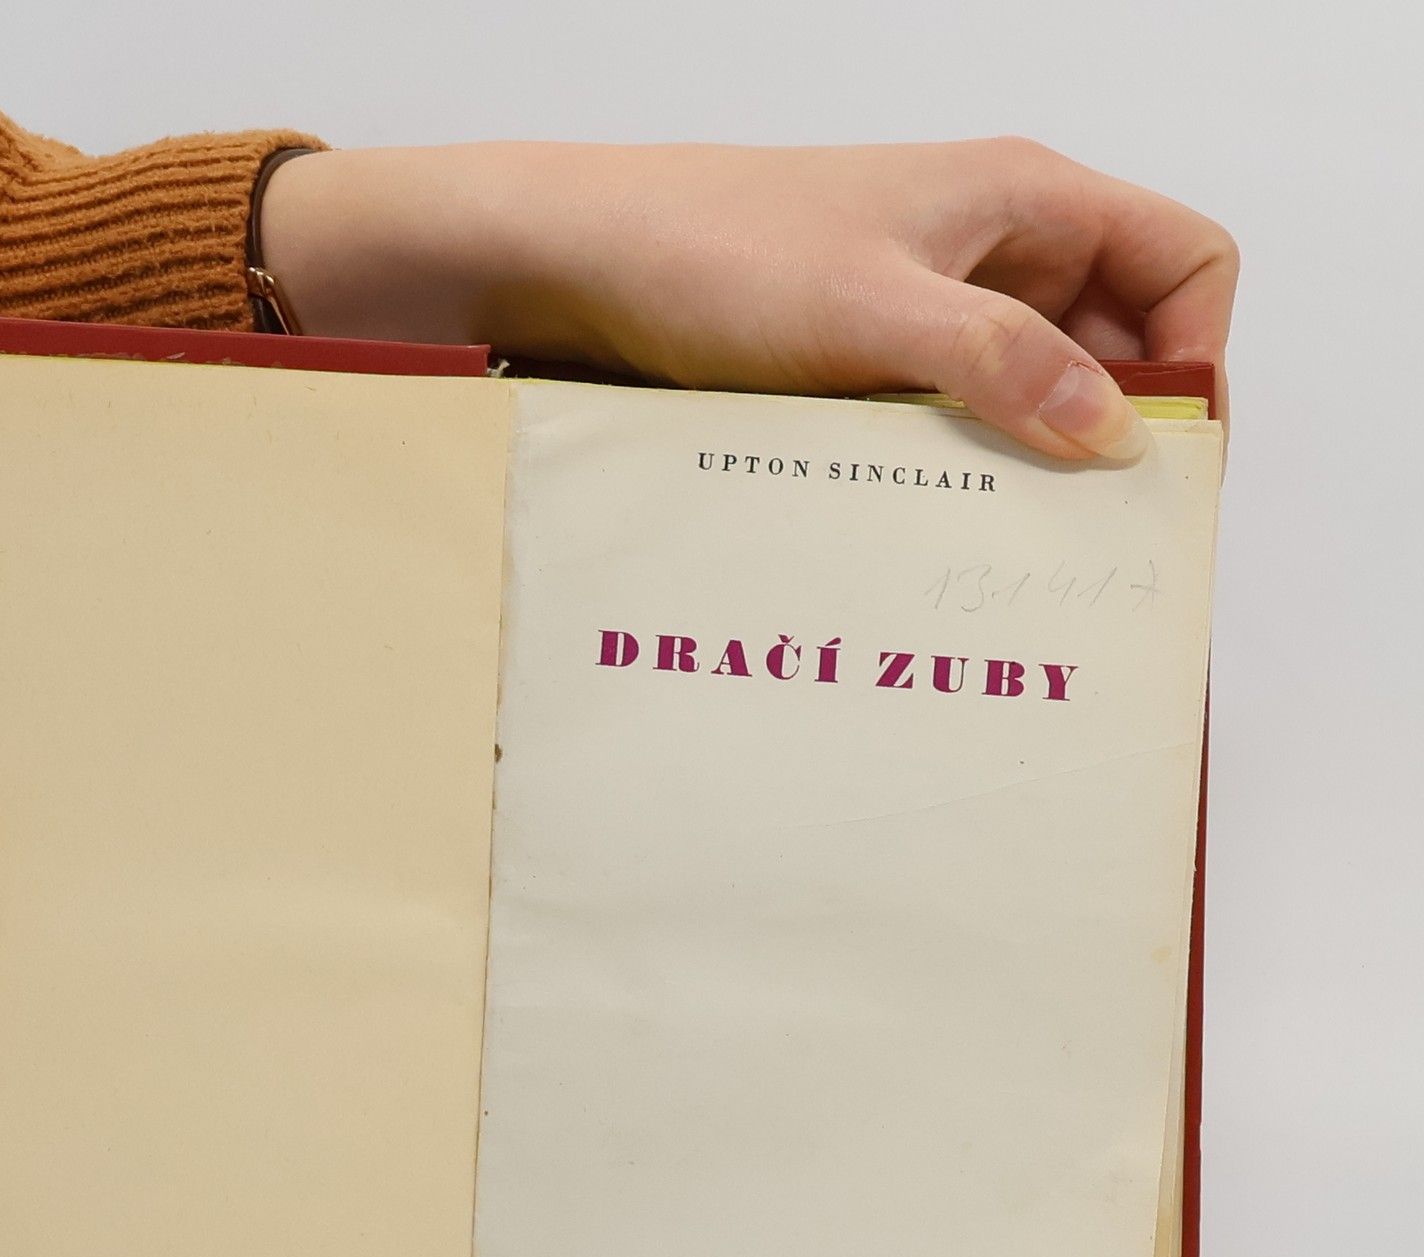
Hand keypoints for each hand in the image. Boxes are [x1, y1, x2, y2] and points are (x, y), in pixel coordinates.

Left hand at [263, 137, 1237, 460]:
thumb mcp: (873, 313)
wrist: (575, 261)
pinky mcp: (864, 361)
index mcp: (1022, 200)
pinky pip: (948, 418)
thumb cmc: (713, 251)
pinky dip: (956, 467)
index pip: (1183, 261)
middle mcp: (988, 249)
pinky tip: (932, 524)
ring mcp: (925, 307)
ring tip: (1005, 543)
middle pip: (1114, 340)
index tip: (1155, 457)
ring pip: (1028, 391)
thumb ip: (1003, 366)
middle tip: (1086, 533)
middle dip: (1113, 430)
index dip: (1194, 353)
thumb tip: (1112, 433)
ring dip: (1028, 460)